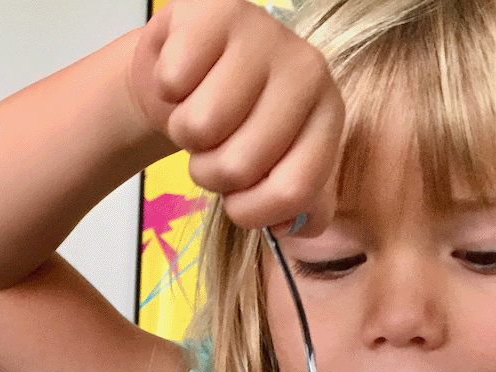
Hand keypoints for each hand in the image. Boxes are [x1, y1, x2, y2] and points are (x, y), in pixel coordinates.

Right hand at [129, 0, 342, 231]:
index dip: (251, 212)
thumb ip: (296, 206)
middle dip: (210, 172)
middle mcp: (306, 70)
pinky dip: (168, 93)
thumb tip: (293, 226)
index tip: (238, 202)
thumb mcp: (273, 169)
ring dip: (185, 134)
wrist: (190, 74)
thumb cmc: (233, 125)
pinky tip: (184, 80)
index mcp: (327, 115)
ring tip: (198, 112)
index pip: (293, 191)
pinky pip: (173, 83)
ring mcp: (262, 35)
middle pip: (239, 165)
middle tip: (213, 148)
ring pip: (201, 126)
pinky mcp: (212, 12)